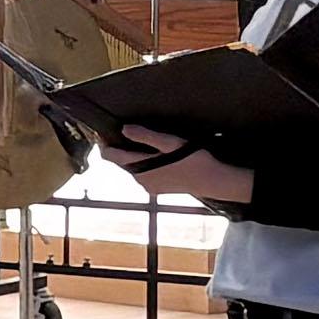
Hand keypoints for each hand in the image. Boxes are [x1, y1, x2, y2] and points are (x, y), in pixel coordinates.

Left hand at [110, 126, 243, 206]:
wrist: (213, 181)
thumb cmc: (192, 160)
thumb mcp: (168, 142)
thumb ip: (144, 136)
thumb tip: (123, 129)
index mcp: (138, 168)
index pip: (110, 156)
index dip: (105, 143)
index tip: (106, 131)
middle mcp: (140, 180)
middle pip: (121, 161)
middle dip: (122, 147)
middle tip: (129, 131)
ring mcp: (149, 187)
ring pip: (133, 168)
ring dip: (134, 155)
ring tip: (146, 142)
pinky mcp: (158, 190)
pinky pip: (144, 174)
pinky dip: (144, 164)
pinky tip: (158, 156)